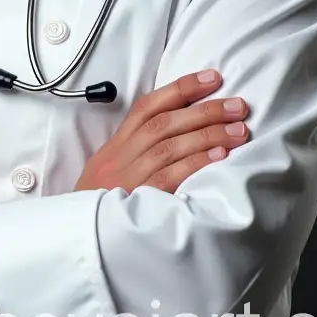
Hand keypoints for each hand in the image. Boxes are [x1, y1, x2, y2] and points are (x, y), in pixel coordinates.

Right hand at [74, 70, 248, 193]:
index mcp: (116, 145)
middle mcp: (120, 156)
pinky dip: (195, 163)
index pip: (148, 107)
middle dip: (204, 110)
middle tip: (238, 105)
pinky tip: (220, 156)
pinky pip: (168, 176)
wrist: (77, 238)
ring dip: (208, 134)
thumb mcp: (111, 170)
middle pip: (164, 123)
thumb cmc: (100, 204)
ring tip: (239, 129)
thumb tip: (184, 130)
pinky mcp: (135, 201)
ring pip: (169, 146)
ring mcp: (126, 178)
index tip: (213, 78)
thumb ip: (139, 151)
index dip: (181, 88)